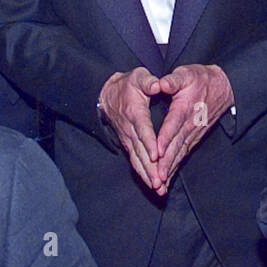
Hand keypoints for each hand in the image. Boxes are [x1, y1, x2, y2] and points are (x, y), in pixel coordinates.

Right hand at [99, 68, 163, 192]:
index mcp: (135, 113)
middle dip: (150, 168)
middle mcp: (130, 130)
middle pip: (140, 151)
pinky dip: (143, 174)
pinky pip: (135, 161)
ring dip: (147, 175)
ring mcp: (128, 139)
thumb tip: (156, 85)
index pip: (143, 130)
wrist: (107, 95)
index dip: (149, 143)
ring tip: (158, 189)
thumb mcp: (138, 77)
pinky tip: (152, 185)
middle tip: (159, 182)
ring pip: (137, 159)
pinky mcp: (128, 145)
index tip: (156, 155)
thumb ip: (148, 81)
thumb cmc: (127, 85)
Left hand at [151, 64, 234, 190]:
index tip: (156, 152)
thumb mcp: (187, 73)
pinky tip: (167, 178)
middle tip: (156, 178)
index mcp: (184, 108)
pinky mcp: (195, 138)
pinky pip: (183, 154)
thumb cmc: (201, 79)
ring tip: (160, 185)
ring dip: (170, 169)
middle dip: (166, 163)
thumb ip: (174, 80)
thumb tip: (161, 83)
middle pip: (176, 146)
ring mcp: (193, 133)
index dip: (165, 139)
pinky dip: (175, 167)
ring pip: (180, 154)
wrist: (224, 87)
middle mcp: (190, 125)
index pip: (173, 126)